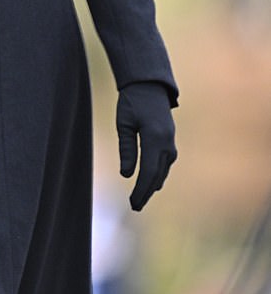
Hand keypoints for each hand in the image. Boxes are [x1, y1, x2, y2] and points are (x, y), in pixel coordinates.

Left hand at [116, 82, 176, 210]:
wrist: (149, 86)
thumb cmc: (132, 102)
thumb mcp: (124, 123)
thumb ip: (127, 149)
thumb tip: (127, 174)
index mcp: (154, 137)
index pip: (148, 171)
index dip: (141, 190)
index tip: (133, 203)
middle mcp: (166, 142)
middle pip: (157, 175)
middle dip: (146, 192)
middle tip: (135, 207)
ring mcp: (170, 142)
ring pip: (163, 171)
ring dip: (152, 185)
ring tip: (141, 199)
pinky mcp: (170, 141)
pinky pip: (165, 164)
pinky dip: (158, 175)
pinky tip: (151, 183)